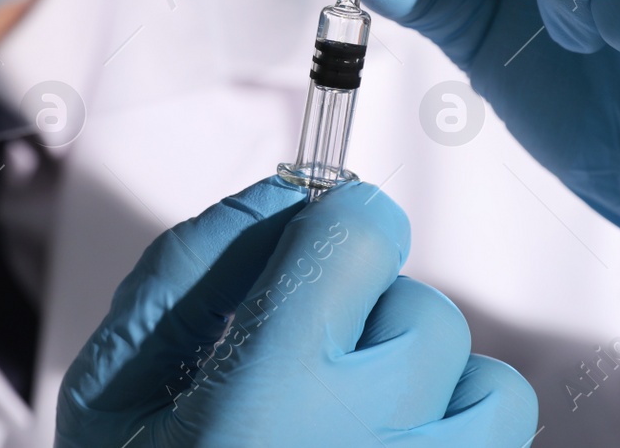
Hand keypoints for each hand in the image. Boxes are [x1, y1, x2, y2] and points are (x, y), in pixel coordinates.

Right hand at [56, 178, 536, 445]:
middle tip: (309, 378)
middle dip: (370, 326)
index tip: (318, 256)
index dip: (336, 234)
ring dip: (433, 388)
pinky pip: (505, 444)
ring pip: (489, 380)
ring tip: (365, 425)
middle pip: (424, 309)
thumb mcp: (115, 392)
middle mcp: (367, 442)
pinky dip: (461, 437)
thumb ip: (187, 272)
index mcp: (270, 391)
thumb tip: (280, 196)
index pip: (362, 231)